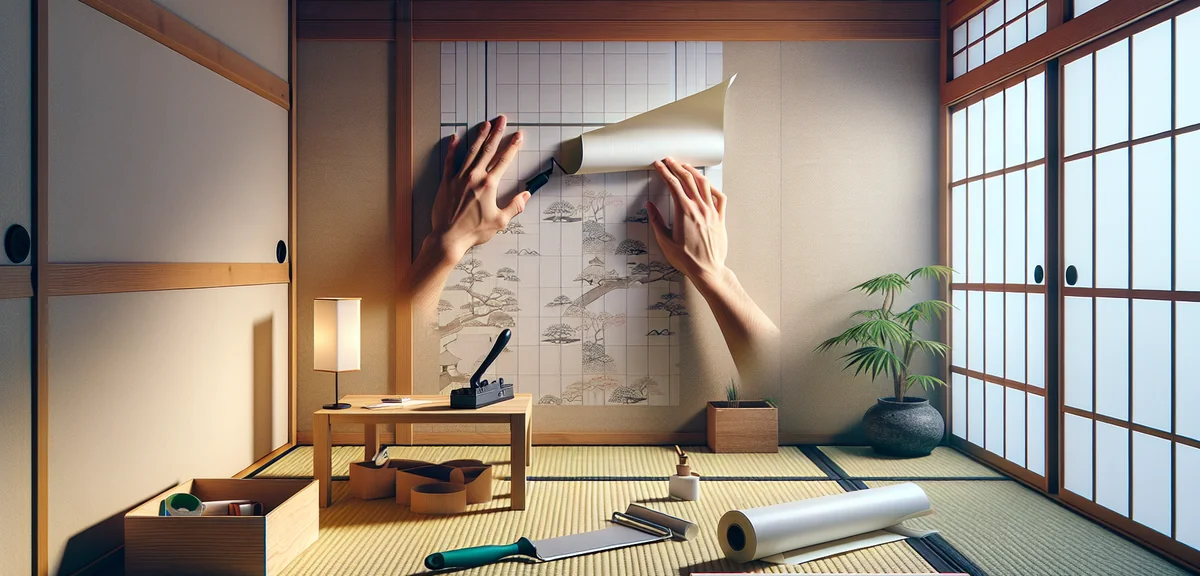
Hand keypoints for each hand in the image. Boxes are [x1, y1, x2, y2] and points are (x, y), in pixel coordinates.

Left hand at [429, 115, 530, 257]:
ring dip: (479, 137)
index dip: (513, 146)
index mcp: (489, 185)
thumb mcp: (500, 221)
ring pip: (471, 152)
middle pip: (488, 150)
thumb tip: (525, 196)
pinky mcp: (446, 182)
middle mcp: (474, 177)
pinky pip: (450, 161)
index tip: (518, 136)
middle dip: (497, 133)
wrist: (449, 237)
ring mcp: (459, 178)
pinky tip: (455, 138)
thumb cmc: (474, 231)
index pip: (504, 160)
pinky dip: (453, 148)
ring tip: (485, 124)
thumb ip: (514, 206)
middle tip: (501, 120)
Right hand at [647, 157, 728, 285]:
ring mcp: (712, 212)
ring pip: (704, 184)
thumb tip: (650, 207)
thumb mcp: (665, 241)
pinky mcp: (720, 218)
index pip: (672, 184)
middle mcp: (699, 208)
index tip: (659, 165)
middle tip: (669, 161)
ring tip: (686, 167)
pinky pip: (719, 197)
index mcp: (684, 212)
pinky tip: (707, 184)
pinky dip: (712, 187)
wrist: (707, 270)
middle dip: (677, 167)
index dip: (664, 172)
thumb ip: (657, 221)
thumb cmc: (687, 259)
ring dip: (693, 172)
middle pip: (687, 179)